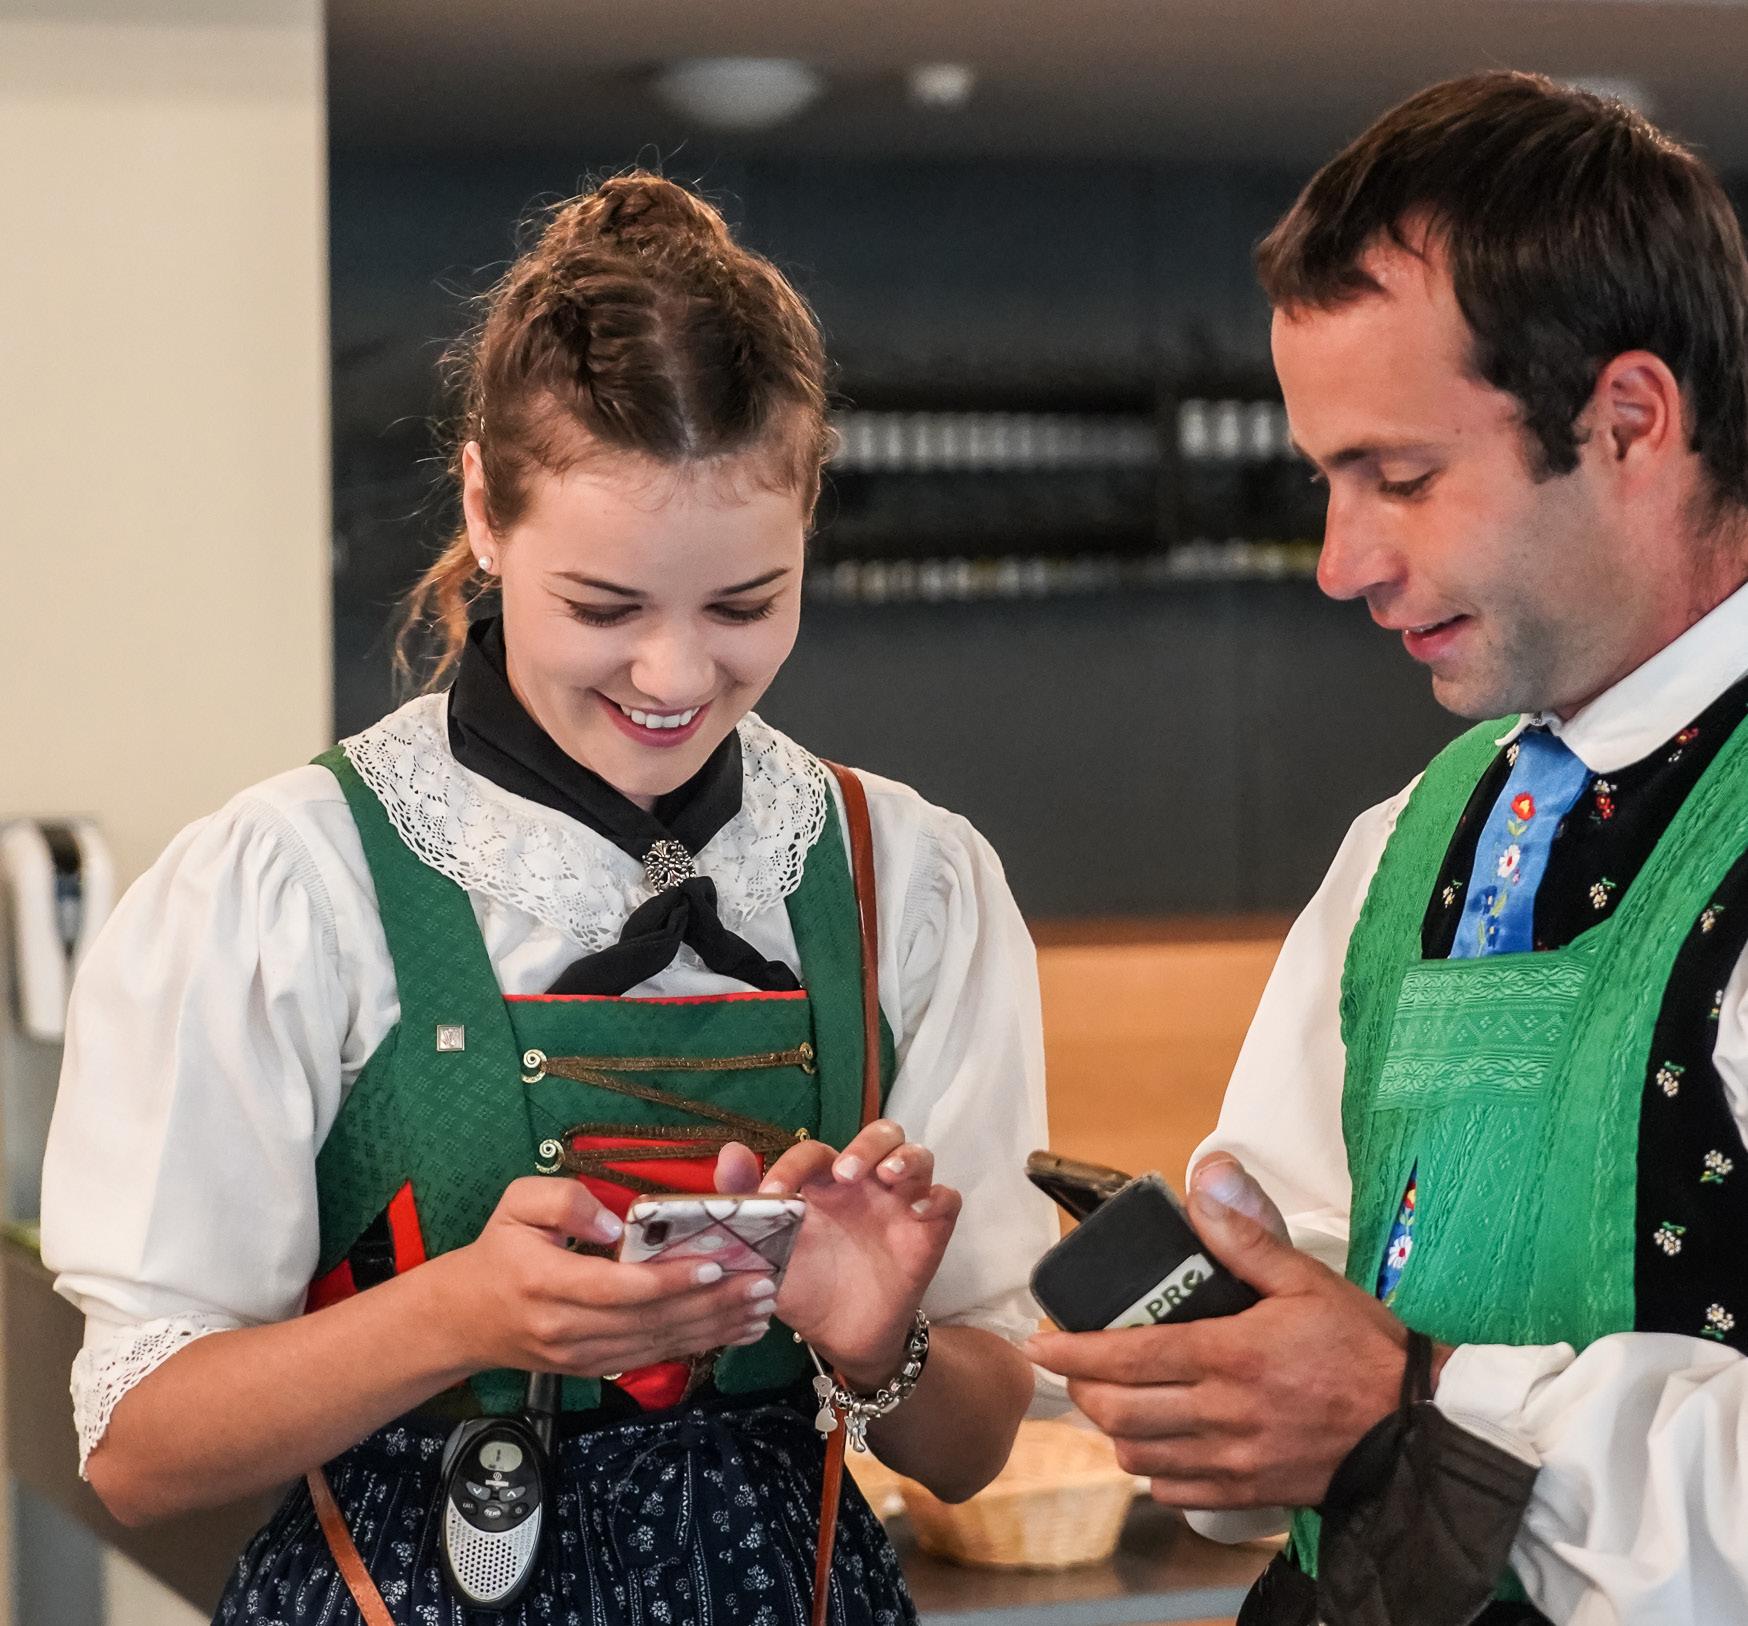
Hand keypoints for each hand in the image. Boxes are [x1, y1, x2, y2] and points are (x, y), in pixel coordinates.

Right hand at [427, 1176, 777, 1377]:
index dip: (670, 1280)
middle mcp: (566, 1328)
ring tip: (761, 1308)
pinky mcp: (592, 1369)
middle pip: (649, 1320)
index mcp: (547, 1283)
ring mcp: (580, 1356)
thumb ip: (565, 1200)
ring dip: (714, 1328)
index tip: (717, 1263)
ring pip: (657, 1344)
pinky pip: (650, 1357)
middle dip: (712, 1304)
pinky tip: (732, 1331)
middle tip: (763, 1284)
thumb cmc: (497, 1251)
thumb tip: (617, 1222)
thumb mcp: (516, 1205)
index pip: (618, 1287)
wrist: (463, 1319)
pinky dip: (695, 1345)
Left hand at [715, 1122, 959, 1389]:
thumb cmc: (806, 1286)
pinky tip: (919, 1212)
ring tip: (888, 1178)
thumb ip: (745, 1202)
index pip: (815, 1153)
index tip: (772, 1197)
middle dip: (866, 1145)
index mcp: (826, 1184)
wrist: (842, 1336)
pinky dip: (938, 1197)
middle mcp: (867, 1184)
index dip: (793, 1165)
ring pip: (918, 1155)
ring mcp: (901, 1204)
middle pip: (882, 1134)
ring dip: (905, 1158)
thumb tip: (729, 1153)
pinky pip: (947, 1199)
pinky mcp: (929, 1230)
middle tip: (846, 1174)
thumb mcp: (768, 1251)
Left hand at [1026, 1158, 1418, 1508]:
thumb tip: (1203, 1180)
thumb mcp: (1306, 1279)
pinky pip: (1174, 1491)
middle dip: (1081, 1387)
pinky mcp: (1249, 1494)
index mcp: (1230, 1356)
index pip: (1128, 1357)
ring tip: (1110, 1397)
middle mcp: (1223, 1414)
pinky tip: (1157, 1441)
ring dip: (1112, 1427)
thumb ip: (1244, 1236)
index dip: (1073, 1352)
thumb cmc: (1363, 1350)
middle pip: (1119, 1411)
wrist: (1419, 1430)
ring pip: (1138, 1455)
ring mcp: (1234, 1461)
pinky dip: (1151, 1469)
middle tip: (1072, 1363)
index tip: (1038, 1342)